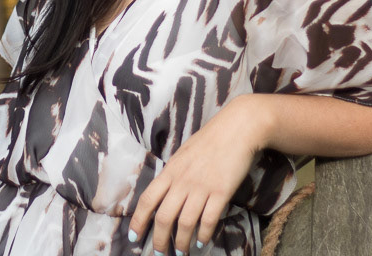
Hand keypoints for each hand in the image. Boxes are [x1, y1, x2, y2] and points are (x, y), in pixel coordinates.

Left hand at [128, 95, 266, 254]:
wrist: (237, 128)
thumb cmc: (210, 140)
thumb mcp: (183, 154)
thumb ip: (174, 173)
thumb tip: (165, 192)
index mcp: (170, 171)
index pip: (147, 199)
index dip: (139, 220)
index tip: (135, 237)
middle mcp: (182, 181)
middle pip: (164, 217)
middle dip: (159, 240)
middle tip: (159, 254)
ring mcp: (201, 187)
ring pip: (185, 223)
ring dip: (182, 242)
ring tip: (181, 253)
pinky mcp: (221, 192)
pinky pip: (208, 219)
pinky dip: (204, 234)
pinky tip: (202, 242)